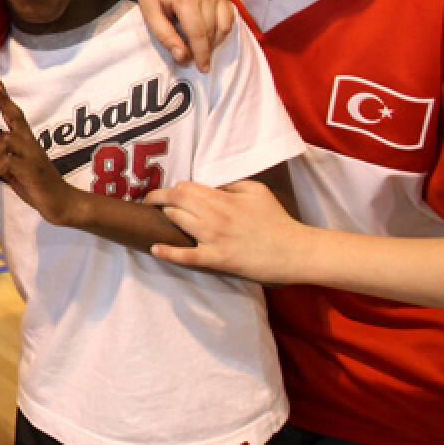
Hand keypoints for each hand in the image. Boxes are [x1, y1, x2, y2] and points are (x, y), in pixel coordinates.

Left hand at [0, 75, 79, 225]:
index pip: (15, 116)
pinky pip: (7, 161)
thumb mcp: (13, 174)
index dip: (5, 98)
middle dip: (4, 99)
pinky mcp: (31, 170)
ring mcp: (32, 156)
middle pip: (16, 117)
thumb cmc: (37, 187)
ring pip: (6, 140)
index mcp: (27, 144)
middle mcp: (31, 145)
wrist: (62, 204)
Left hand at [134, 0, 233, 70]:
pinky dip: (222, 29)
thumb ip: (166, 37)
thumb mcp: (150, 16)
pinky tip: (210, 34)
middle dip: (206, 50)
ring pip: (224, 26)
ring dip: (215, 41)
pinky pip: (229, 16)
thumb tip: (183, 57)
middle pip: (212, 32)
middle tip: (196, 60)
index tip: (202, 69)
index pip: (199, 33)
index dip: (201, 54)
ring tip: (201, 47)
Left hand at [145, 178, 302, 279]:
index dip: (172, 189)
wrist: (293, 250)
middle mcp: (213, 215)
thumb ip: (231, 185)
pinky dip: (168, 252)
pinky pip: (186, 256)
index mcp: (222, 198)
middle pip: (175, 200)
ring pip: (176, 221)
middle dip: (158, 199)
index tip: (167, 193)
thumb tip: (211, 187)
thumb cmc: (276, 219)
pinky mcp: (216, 259)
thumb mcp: (256, 190)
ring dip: (164, 218)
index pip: (185, 187)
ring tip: (156, 219)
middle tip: (150, 202)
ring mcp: (213, 238)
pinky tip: (155, 248)